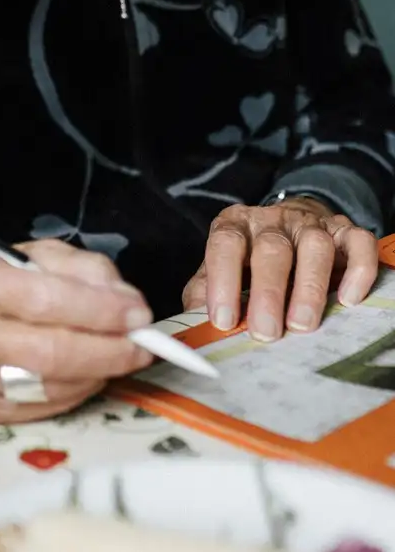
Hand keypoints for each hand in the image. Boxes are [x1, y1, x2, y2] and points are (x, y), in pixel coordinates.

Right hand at [0, 239, 153, 424]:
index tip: (137, 313)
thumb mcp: (24, 255)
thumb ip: (78, 268)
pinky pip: (42, 407)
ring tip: (117, 356)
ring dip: (98, 373)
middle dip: (109, 349)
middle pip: (51, 350)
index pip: (44, 298)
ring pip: (51, 384)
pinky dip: (76, 392)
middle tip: (140, 344)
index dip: (100, 309)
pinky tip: (86, 374)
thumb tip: (124, 299)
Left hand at [182, 197, 378, 341]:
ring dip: (309, 287)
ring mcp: (310, 223)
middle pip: (271, 248)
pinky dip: (357, 271)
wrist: (290, 221)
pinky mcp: (344, 230)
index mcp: (235, 224)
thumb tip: (194, 322)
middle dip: (268, 293)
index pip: (225, 244)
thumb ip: (205, 290)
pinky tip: (347, 299)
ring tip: (302, 324)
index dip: (223, 281)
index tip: (224, 320)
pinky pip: (357, 243)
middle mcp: (271, 219)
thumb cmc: (250, 256)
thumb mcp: (221, 267)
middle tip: (266, 332)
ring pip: (314, 246)